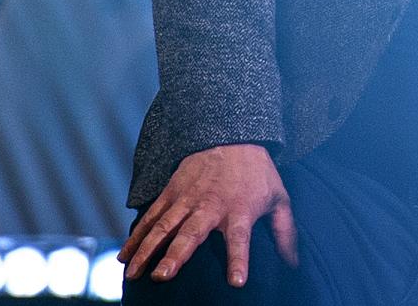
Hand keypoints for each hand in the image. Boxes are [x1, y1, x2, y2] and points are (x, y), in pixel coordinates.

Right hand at [120, 143, 297, 285]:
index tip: (236, 282)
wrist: (232, 135)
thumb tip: (293, 263)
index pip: (241, 239)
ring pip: (163, 227)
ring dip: (147, 250)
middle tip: (162, 276)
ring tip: (133, 273)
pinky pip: (151, 216)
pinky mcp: (171, 192)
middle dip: (176, 256)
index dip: (239, 260)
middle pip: (192, 233)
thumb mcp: (279, 198)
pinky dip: (136, 236)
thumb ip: (285, 231)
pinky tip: (123, 256)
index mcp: (240, 210)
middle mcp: (211, 206)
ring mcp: (187, 199)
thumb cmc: (257, 172)